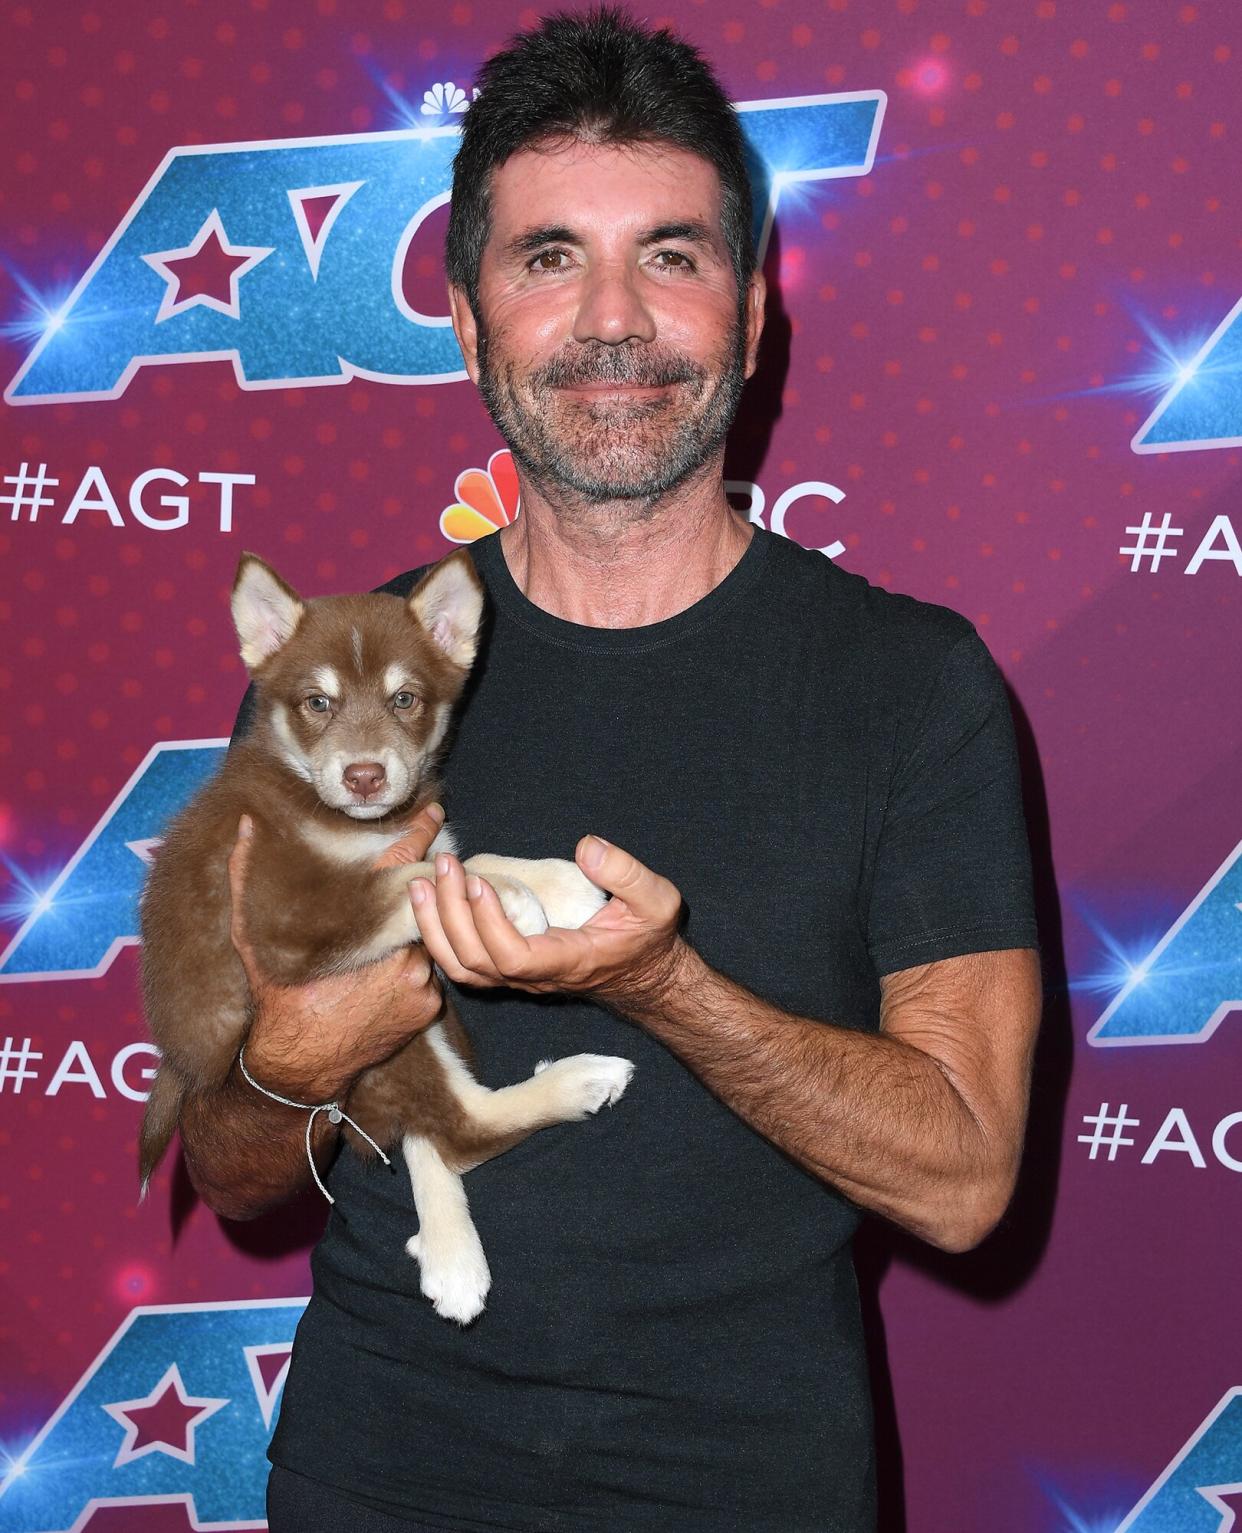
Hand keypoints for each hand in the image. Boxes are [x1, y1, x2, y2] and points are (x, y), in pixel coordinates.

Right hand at [227, 803, 446, 1100]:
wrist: (299, 1066)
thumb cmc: (277, 998)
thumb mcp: (252, 937)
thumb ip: (248, 877)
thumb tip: (246, 827)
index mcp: (363, 920)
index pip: (403, 861)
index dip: (420, 832)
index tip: (434, 811)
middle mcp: (398, 945)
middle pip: (417, 906)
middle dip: (411, 899)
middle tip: (398, 900)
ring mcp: (419, 976)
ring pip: (423, 940)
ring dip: (408, 941)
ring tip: (377, 961)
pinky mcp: (429, 1004)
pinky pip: (430, 976)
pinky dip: (413, 975)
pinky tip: (383, 989)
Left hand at [410, 834, 686, 1011]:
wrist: (642, 974)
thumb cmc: (648, 937)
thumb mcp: (658, 902)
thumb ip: (627, 874)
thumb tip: (587, 847)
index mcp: (567, 961)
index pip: (514, 957)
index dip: (489, 924)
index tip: (479, 883)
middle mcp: (535, 977)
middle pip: (475, 962)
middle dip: (451, 915)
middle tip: (444, 866)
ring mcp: (518, 977)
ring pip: (462, 969)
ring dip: (435, 928)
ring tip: (421, 885)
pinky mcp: (509, 969)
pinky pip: (463, 963)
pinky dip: (439, 936)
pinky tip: (430, 903)